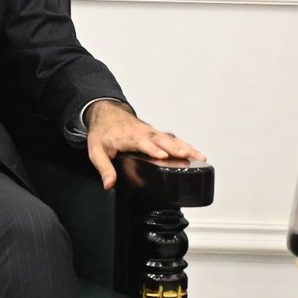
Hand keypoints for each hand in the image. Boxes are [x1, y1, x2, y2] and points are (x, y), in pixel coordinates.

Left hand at [84, 101, 206, 189]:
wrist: (107, 112)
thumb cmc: (103, 132)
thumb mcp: (96, 151)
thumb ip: (104, 167)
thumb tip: (109, 184)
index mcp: (130, 138)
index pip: (144, 144)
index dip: (153, 150)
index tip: (163, 155)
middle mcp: (144, 134)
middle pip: (163, 141)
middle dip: (176, 148)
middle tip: (189, 155)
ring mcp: (153, 133)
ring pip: (172, 139)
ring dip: (186, 147)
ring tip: (200, 156)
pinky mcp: (157, 134)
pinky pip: (173, 139)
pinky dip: (186, 145)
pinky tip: (196, 153)